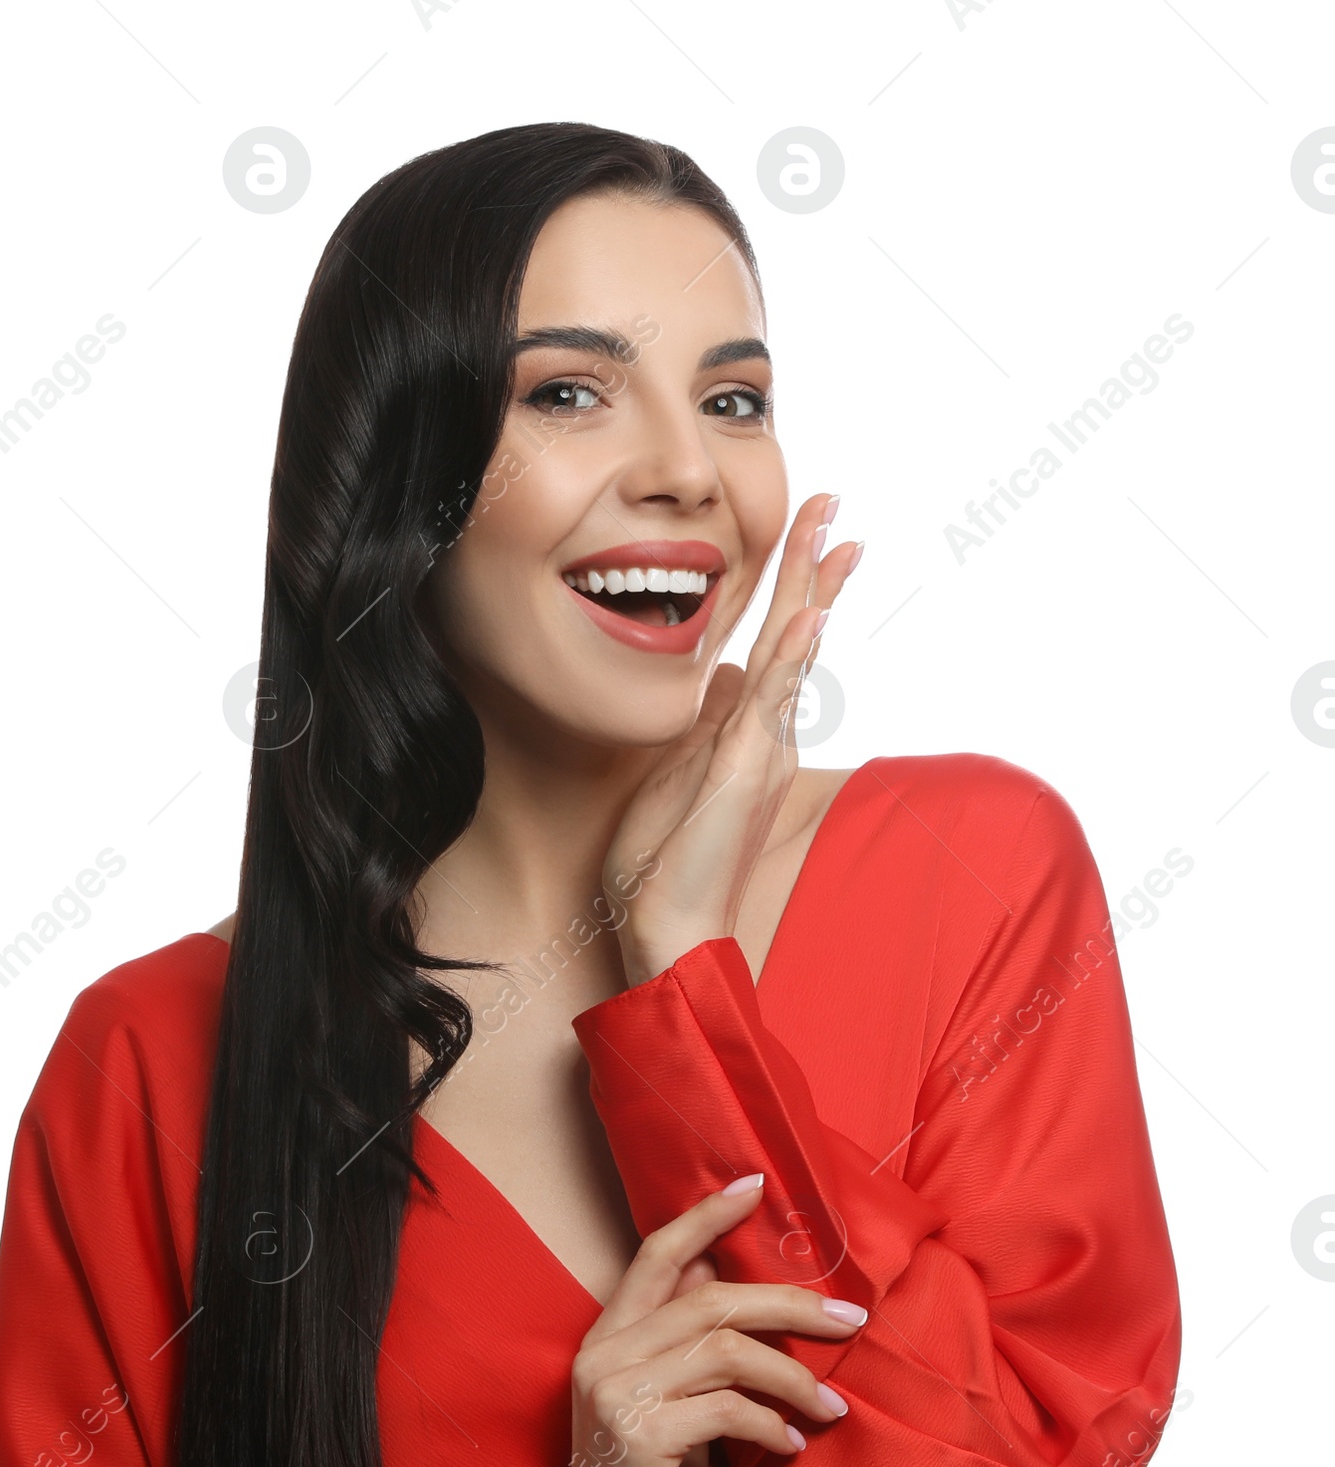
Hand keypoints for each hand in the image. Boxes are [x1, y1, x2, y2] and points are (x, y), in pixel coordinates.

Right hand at [560, 1176, 865, 1466]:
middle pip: (713, 1300)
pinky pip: (727, 1411)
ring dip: (794, 1378)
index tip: (756, 1185)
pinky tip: (793, 1446)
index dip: (706, 1215)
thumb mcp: (667, 1406)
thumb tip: (718, 1278)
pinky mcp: (637, 1435)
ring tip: (833, 1406)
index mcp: (607, 1336)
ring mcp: (616, 1392)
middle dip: (791, 1306)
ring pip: (728, 1352)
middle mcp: (604, 1353)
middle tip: (852, 1323)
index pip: (657, 1253)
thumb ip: (684, 1346)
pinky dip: (772, 1425)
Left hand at [603, 492, 862, 985]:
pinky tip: (810, 616)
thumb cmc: (666, 862)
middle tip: (835, 505)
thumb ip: (706, 722)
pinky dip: (793, 657)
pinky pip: (774, 700)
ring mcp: (762, 748)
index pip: (774, 645)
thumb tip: (719, 674)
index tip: (809, 533)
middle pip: (795, 634)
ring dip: (812, 591)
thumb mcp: (677, 771)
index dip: (792, 588)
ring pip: (792, 654)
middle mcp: (767, 734)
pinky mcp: (748, 767)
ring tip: (836, 534)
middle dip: (813, 567)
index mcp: (749, 733)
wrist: (667, 924)